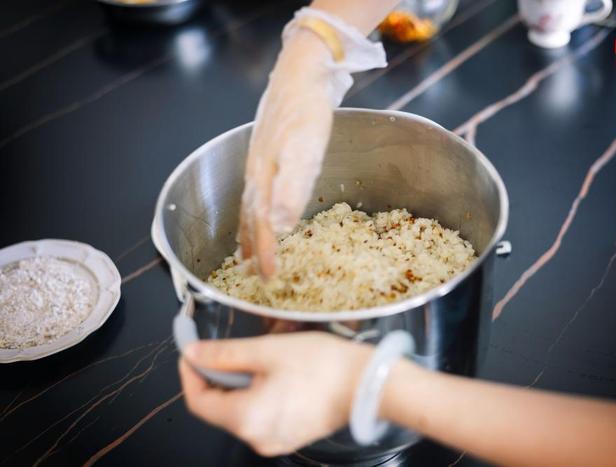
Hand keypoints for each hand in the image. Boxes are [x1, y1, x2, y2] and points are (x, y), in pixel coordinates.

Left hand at [179, 332, 371, 455]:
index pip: (198, 402)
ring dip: (240, 384)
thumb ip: (224, 354)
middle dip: (218, 377)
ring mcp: (275, 440)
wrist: (368, 382)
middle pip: (219, 408)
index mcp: (247, 419)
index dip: (190, 374)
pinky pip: (261, 415)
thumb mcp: (267, 350)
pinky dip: (259, 394)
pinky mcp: (290, 435)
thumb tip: (193, 354)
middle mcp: (258, 438)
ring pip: (241, 410)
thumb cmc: (323, 366)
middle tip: (226, 349)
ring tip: (259, 357)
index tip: (191, 353)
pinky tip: (275, 373)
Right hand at [238, 30, 334, 277]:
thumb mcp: (304, 152)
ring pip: (251, 207)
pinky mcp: (270, 154)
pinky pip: (258, 193)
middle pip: (251, 220)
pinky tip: (264, 210)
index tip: (268, 278)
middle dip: (252, 250)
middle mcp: (256, 175)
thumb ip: (292, 189)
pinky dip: (257, 211)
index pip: (262, 226)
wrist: (301, 74)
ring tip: (248, 253)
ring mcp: (260, 164)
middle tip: (254, 275)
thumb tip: (281, 227)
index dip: (265, 254)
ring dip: (250, 233)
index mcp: (263, 179)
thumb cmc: (305, 112)